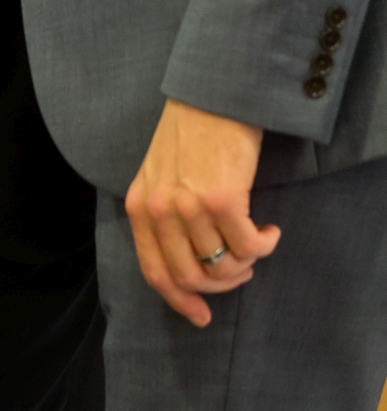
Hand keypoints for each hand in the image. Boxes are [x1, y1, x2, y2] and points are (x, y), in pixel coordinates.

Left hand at [125, 98, 281, 325]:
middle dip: (221, 285)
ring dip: (246, 264)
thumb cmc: (190, 133)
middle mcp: (159, 210)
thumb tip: (189, 265)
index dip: (179, 300)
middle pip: (190, 277)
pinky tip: (271, 231)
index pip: (154, 271)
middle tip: (241, 272)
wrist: (212, 94)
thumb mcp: (159, 174)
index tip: (201, 316)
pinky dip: (265, 246)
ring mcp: (190, 207)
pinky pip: (249, 247)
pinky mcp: (223, 200)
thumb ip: (164, 216)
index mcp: (139, 207)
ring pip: (222, 266)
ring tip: (256, 245)